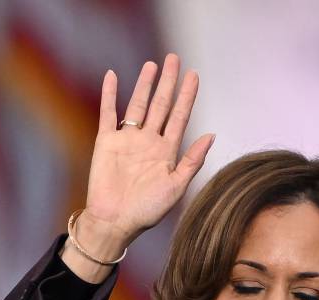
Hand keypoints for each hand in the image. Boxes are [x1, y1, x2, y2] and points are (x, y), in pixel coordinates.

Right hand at [82, 53, 213, 242]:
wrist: (115, 221)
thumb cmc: (147, 210)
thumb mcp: (176, 186)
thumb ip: (193, 161)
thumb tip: (211, 135)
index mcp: (167, 151)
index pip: (180, 116)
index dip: (187, 96)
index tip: (194, 75)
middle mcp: (149, 141)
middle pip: (161, 104)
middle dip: (168, 82)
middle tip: (175, 58)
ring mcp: (128, 139)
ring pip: (137, 105)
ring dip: (144, 84)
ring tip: (152, 65)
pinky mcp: (106, 142)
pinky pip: (108, 113)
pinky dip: (109, 94)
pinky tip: (112, 76)